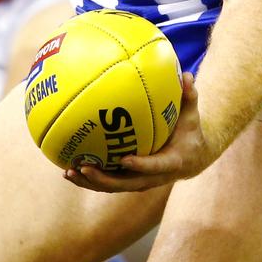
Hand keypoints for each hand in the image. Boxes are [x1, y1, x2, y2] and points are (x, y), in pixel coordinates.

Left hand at [63, 73, 212, 192]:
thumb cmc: (189, 132)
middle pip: (126, 183)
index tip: (124, 159)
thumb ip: (189, 97)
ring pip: (114, 186)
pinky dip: (90, 178)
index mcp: (171, 162)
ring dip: (91, 182)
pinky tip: (69, 169)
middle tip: (84, 167)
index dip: (139, 165)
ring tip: (69, 172)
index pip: (154, 166)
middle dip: (104, 179)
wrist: (192, 158)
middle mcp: (154, 177)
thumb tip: (188, 75)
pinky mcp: (130, 179)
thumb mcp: (192, 115)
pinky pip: (109, 181)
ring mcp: (140, 181)